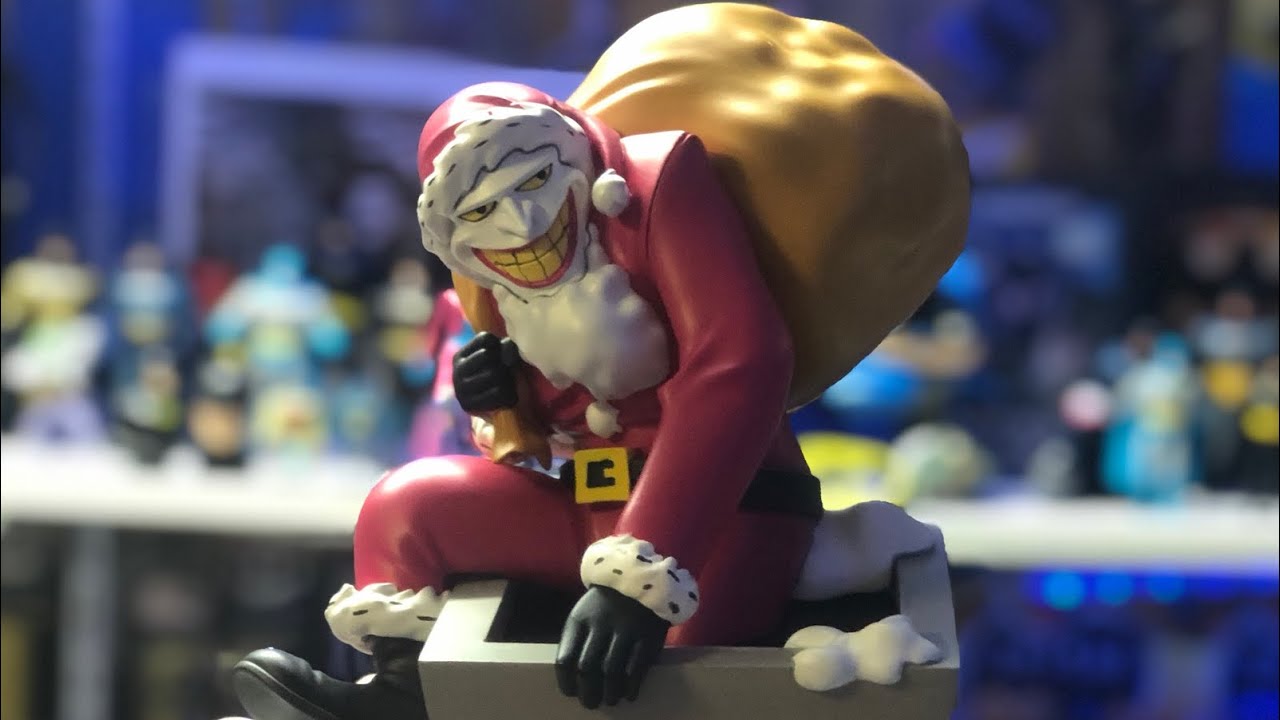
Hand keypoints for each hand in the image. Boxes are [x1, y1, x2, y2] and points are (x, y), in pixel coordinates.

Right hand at [452, 332, 519, 413]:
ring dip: (508, 379)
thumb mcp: (500, 358)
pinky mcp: (469, 406)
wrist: (492, 411)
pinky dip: (510, 395)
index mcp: (461, 356)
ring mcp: (460, 389)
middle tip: (507, 372)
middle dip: (504, 363)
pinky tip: (508, 397)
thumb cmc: (498, 377)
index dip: (500, 345)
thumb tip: (508, 344)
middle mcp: (456, 372)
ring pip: (494, 374)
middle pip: (488, 355)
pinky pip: (499, 394)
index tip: (502, 356)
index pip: (485, 338)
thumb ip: (505, 347)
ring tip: (508, 384)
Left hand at [556, 586, 668, 708]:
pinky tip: (629, 694)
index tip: (570, 692)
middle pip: (587, 668)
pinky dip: (632, 686)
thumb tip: (571, 676)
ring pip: (612, 671)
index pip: (565, 659)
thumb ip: (577, 640)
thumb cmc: (606, 603)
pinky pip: (637, 667)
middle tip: (590, 703)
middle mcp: (600, 624)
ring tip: (610, 700)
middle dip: (588, 692)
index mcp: (580, 619)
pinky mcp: (648, 635)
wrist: (641, 579)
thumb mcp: (584, 613)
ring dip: (610, 692)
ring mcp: (626, 629)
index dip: (566, 682)